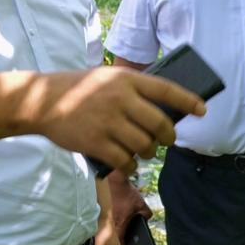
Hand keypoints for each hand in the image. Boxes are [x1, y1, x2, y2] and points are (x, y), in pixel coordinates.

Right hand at [33, 67, 205, 174]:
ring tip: (146, 151)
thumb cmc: (78, 90)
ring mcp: (108, 121)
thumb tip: (162, 113)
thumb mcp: (106, 79)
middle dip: (168, 137)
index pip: (166, 89)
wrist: (42, 102)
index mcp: (126, 79)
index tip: (202, 111)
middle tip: (167, 140)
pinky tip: (129, 164)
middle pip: (160, 124)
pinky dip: (131, 166)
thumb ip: (132, 91)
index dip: (188, 101)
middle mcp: (120, 99)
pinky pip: (125, 160)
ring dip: (149, 152)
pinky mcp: (96, 142)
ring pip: (144, 144)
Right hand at [107, 169, 151, 239]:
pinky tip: (113, 211)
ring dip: (113, 226)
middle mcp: (109, 223)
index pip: (120, 242)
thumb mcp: (141, 203)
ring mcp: (102, 216)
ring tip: (119, 220)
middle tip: (124, 231)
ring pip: (107, 227)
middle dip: (119, 235)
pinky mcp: (99, 210)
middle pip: (113, 236)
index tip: (128, 243)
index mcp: (119, 223)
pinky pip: (103, 218)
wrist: (112, 180)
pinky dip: (108, 217)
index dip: (125, 244)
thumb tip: (146, 219)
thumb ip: (146, 214)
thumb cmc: (125, 192)